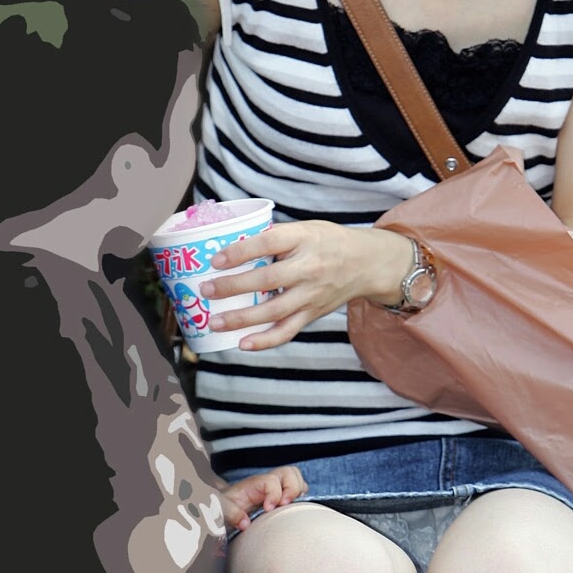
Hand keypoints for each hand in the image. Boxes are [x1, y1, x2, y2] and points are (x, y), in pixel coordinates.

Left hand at [197, 220, 413, 349]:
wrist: (367, 263)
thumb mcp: (306, 228)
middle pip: (268, 280)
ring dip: (242, 319)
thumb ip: (274, 236)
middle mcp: (310, 268)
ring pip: (274, 311)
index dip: (241, 251)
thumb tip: (232, 245)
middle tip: (206, 290)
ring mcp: (312, 295)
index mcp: (304, 239)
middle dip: (233, 287)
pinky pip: (288, 331)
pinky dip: (265, 341)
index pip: (269, 242)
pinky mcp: (312, 314)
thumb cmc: (328, 242)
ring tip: (215, 322)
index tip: (216, 259)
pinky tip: (243, 344)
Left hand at [219, 466, 308, 531]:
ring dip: (298, 492)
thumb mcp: (221, 509)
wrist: (224, 508)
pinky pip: (299, 491)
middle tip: (285, 506)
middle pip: (290, 472)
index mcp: (253, 483)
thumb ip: (230, 513)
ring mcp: (277, 488)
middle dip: (292, 489)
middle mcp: (268, 482)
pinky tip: (291, 510)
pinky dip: (300, 498)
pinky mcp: (282, 496)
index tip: (268, 509)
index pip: (271, 480)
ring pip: (297, 479)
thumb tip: (245, 523)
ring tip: (290, 507)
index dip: (274, 494)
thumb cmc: (224, 507)